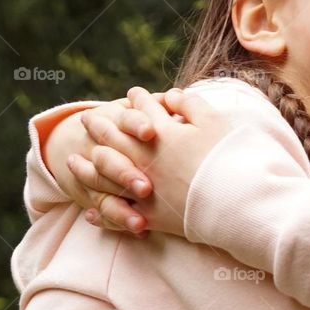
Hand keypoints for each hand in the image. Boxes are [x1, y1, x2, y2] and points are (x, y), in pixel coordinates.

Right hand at [45, 99, 155, 218]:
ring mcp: (94, 172)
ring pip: (101, 189)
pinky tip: (138, 229)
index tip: (150, 132)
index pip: (125, 119)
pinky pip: (103, 210)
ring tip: (141, 222)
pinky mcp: (95, 194)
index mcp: (118, 118)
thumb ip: (160, 106)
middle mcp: (103, 145)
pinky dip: (115, 221)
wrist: (88, 131)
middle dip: (125, 173)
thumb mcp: (142, 108)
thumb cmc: (136, 119)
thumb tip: (181, 98)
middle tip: (146, 188)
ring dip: (120, 207)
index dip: (136, 123)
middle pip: (109, 159)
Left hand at [73, 86, 230, 237]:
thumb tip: (171, 95)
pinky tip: (90, 209)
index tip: (133, 93)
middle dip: (100, 126)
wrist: (237, 201)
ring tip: (72, 161)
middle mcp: (146, 159)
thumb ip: (190, 105)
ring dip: (86, 167)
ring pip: (104, 175)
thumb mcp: (214, 122)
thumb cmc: (229, 158)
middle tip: (87, 119)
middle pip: (114, 138)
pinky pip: (118, 213)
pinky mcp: (150, 216)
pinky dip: (102, 210)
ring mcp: (145, 188)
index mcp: (163, 134)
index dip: (139, 98)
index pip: (145, 109)